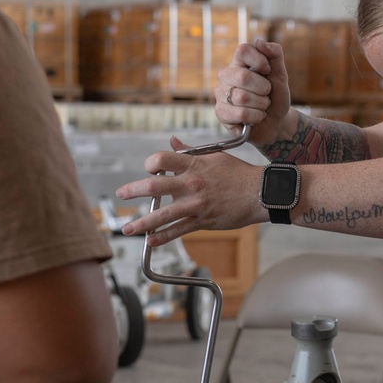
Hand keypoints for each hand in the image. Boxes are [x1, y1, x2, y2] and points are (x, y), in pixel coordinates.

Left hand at [115, 137, 266, 245]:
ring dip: (141, 223)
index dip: (150, 164)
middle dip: (133, 191)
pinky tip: (150, 241)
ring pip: (163, 214)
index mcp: (194, 165)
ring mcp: (196, 204)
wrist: (261, 193)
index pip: (162, 160)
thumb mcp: (215, 156)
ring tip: (127, 229)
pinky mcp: (203, 220)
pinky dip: (163, 237)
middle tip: (121, 194)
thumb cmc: (239, 173)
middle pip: (154, 187)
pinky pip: (179, 230)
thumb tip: (172, 141)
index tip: (149, 169)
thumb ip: (189, 151)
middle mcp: (192, 184)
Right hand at [215, 39, 292, 148]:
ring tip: (262, 106)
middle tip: (266, 94)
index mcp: (239, 63)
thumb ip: (275, 55)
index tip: (268, 71)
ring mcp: (221, 94)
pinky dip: (256, 117)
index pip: (243, 50)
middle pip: (243, 76)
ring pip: (242, 97)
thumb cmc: (276, 97)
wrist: (276, 122)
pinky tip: (256, 117)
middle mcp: (226, 76)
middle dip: (264, 89)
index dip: (259, 61)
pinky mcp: (221, 113)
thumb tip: (260, 42)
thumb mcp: (280, 75)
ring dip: (261, 105)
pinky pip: (241, 114)